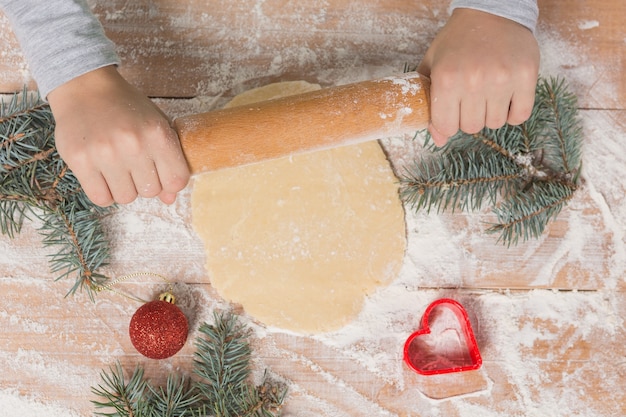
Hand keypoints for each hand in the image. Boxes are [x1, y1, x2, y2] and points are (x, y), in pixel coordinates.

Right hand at [48, 66, 189, 205]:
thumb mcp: (156, 124)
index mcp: (157, 134)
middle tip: (135, 166)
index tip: (162, 175)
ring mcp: (105, 153)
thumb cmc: (127, 108)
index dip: (171, 183)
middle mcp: (133, 144)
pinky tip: (103, 175)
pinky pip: (101, 198)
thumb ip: (169, 160)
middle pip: (151, 192)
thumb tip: (170, 199)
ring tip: (117, 168)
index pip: (176, 181)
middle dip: (145, 183)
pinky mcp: (80, 160)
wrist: (86, 87)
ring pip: (126, 198)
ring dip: (123, 188)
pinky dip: (104, 192)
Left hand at [418, 8, 539, 145]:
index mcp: (446, 79)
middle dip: (469, 117)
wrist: (491, 11)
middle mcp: (473, 81)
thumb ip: (429, 103)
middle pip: (471, 127)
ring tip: (488, 93)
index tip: (452, 112)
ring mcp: (502, 79)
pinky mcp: (526, 76)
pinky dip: (513, 113)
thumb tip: (439, 139)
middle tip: (471, 98)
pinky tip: (506, 98)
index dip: (448, 123)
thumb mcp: (432, 65)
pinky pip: (520, 115)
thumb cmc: (457, 41)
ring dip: (490, 114)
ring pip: (494, 123)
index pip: (446, 127)